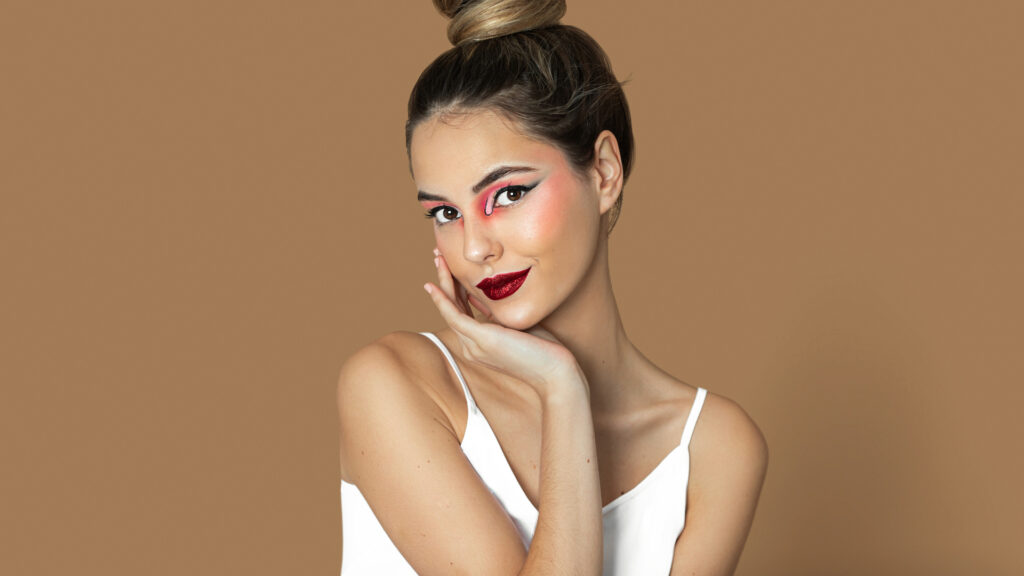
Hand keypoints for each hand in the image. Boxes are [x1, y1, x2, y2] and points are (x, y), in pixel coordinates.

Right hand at [423, 249, 580, 398]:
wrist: (554, 371)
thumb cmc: (542, 348)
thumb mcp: (513, 324)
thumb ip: (495, 312)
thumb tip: (482, 293)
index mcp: (480, 342)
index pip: (461, 310)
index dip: (453, 287)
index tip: (450, 266)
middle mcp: (471, 345)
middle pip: (451, 307)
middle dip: (443, 279)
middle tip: (437, 255)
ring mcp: (474, 344)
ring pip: (449, 309)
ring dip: (441, 282)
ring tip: (437, 258)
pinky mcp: (480, 339)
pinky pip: (454, 316)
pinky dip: (442, 300)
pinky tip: (433, 286)